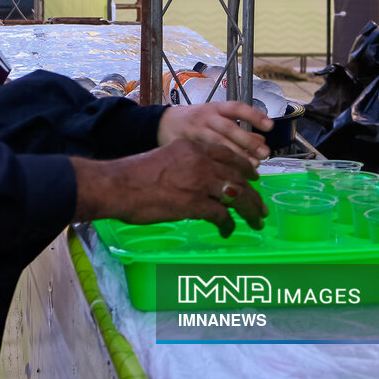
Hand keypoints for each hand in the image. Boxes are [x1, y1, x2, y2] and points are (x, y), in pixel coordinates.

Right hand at [70, 139, 265, 236]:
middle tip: (261, 207)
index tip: (253, 176)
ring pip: (237, 195)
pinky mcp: (195, 203)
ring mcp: (199, 181)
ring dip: (250, 210)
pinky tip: (227, 231)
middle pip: (238, 176)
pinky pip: (222, 215)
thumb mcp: (165, 157)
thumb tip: (196, 182)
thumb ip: (185, 165)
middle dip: (253, 193)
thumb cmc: (133, 175)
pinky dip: (228, 225)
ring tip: (256, 221)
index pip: (227, 154)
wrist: (117, 185)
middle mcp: (200, 161)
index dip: (244, 166)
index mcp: (192, 147)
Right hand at [157, 101, 271, 165]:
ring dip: (237, 154)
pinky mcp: (187, 145)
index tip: (270, 126)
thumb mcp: (215, 119)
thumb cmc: (195, 122)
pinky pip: (205, 154)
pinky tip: (232, 172)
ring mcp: (195, 131)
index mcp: (214, 108)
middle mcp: (205, 117)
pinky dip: (220, 163)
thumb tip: (261, 142)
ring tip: (253, 166)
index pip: (236, 108)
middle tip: (264, 153)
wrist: (163, 124)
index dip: (253, 116)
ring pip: (217, 142)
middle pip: (228, 127)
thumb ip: (238, 129)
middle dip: (248, 140)